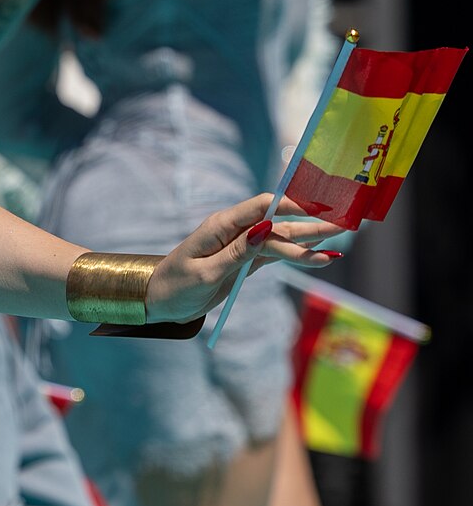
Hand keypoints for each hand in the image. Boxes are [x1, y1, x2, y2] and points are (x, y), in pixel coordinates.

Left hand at [144, 195, 339, 323]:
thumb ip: (237, 252)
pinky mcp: (246, 260)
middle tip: (345, 224)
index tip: (318, 209)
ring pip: (281, 239)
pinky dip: (298, 254)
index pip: (261, 207)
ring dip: (310, 240)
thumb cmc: (177, 285)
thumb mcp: (206, 272)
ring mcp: (242, 244)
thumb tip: (265, 229)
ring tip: (341, 237)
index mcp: (221, 226)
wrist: (161, 301)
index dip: (291, 205)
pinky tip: (321, 254)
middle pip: (278, 223)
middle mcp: (234, 230)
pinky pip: (275, 253)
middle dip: (311, 224)